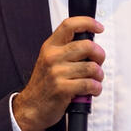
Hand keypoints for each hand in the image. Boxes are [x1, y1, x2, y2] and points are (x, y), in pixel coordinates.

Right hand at [12, 16, 104, 130]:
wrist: (31, 107)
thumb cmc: (45, 83)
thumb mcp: (50, 59)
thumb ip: (66, 48)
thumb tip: (91, 42)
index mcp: (50, 46)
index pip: (69, 25)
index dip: (88, 22)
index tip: (99, 27)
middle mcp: (53, 56)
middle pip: (87, 46)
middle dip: (100, 54)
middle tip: (99, 61)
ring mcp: (57, 72)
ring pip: (91, 67)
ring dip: (99, 75)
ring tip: (95, 79)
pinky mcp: (62, 89)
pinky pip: (89, 84)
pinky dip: (96, 88)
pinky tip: (93, 89)